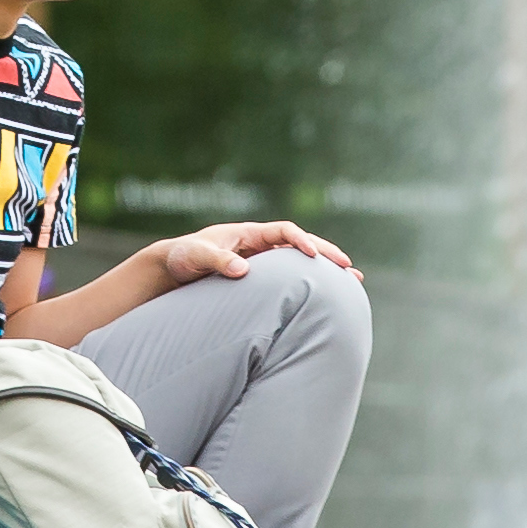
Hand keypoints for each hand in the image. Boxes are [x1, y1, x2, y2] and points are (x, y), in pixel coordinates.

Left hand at [151, 218, 350, 285]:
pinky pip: (291, 277)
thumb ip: (218, 260)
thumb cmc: (183, 258)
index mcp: (249, 233)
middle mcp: (260, 244)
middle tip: (348, 267)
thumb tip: (244, 270)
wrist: (172, 268)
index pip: (284, 231)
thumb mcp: (197, 256)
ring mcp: (262, 261)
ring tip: (354, 280)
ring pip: (300, 261)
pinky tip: (328, 296)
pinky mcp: (261, 278)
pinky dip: (310, 282)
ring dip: (325, 268)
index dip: (301, 241)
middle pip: (301, 244)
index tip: (313, 256)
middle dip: (326, 253)